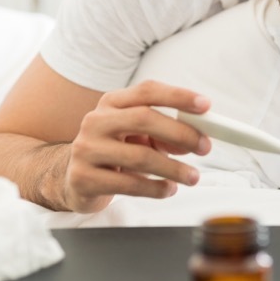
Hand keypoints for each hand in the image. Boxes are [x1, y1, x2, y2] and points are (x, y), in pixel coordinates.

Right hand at [62, 80, 212, 212]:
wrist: (74, 179)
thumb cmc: (113, 153)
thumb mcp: (137, 137)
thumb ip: (164, 134)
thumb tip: (194, 139)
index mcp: (111, 103)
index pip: (147, 91)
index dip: (178, 96)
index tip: (205, 105)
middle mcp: (96, 121)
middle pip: (144, 119)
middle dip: (181, 133)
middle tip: (205, 147)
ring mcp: (86, 149)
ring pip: (139, 156)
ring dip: (174, 168)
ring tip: (193, 177)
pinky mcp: (83, 179)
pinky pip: (129, 184)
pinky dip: (156, 188)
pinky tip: (169, 189)